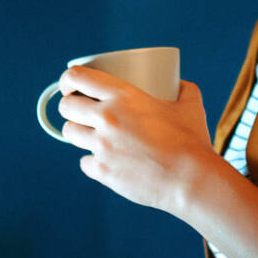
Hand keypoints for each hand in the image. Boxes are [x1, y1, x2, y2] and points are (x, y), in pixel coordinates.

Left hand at [54, 67, 220, 214]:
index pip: (77, 77)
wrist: (191, 179)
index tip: (71, 85)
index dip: (68, 79)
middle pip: (66, 106)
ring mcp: (102, 146)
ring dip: (77, 132)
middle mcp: (107, 118)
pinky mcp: (103, 171)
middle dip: (70, 106)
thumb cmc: (192, 142)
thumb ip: (184, 89)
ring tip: (90, 134)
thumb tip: (180, 84)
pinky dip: (92, 161)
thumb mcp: (191, 106)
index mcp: (123, 96)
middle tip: (80, 110)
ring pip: (69, 132)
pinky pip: (84, 162)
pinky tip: (104, 161)